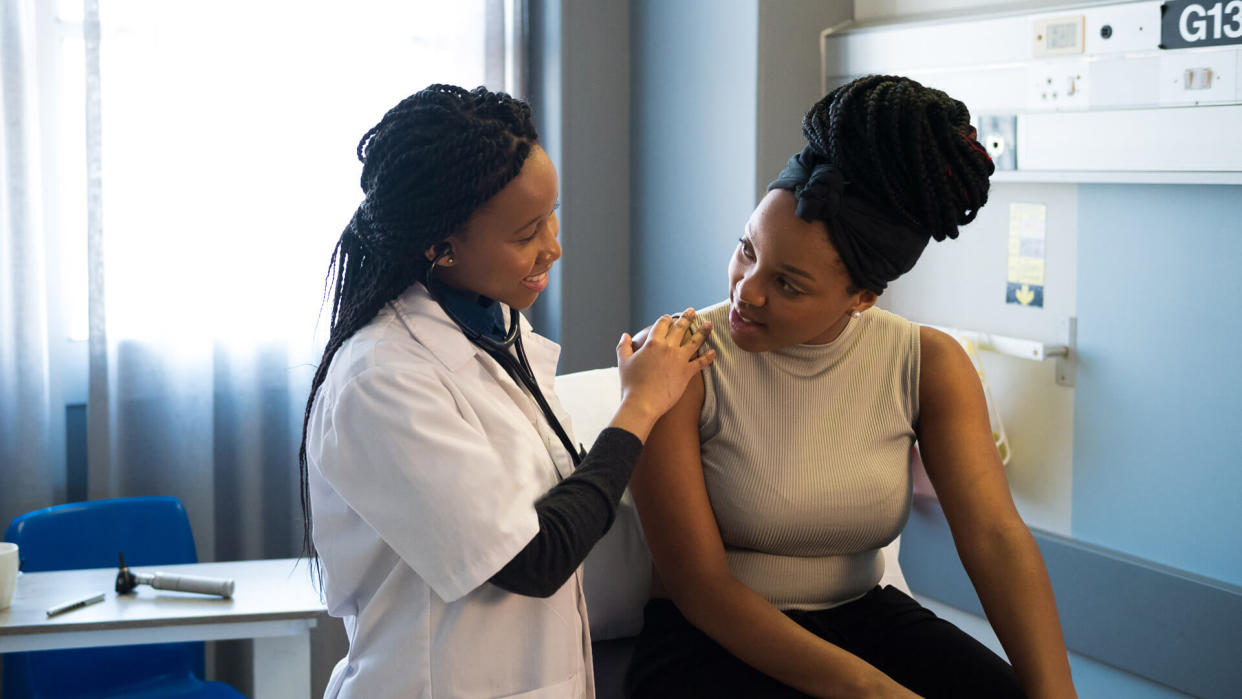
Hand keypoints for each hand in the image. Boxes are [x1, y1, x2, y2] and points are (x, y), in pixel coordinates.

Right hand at [614, 308, 714, 427]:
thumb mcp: (623, 362)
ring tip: (709, 324)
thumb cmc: (630, 384)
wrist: (642, 403)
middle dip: (687, 318)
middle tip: (692, 311)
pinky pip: (700, 363)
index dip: (666, 319)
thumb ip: (624, 346)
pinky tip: (714, 352)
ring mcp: (679, 360)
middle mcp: (668, 348)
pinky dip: (708, 357)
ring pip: (694, 341)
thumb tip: (624, 335)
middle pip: (680, 328)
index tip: (669, 317)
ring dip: (703, 331)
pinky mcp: (687, 373)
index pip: (662, 324)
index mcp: (653, 343)